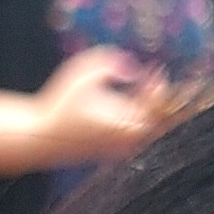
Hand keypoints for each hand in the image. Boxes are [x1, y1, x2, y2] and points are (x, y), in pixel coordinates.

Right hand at [31, 45, 174, 167]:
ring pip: (150, 128)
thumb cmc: (60, 104)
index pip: (159, 106)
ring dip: (154, 108)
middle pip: (161, 121)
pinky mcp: (114, 150)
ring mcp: (123, 148)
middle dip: (167, 100)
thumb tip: (133, 69)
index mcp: (127, 123)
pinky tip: (136, 98)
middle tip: (171, 82)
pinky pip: (138, 133)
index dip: (162, 86)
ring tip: (153, 86)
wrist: (42, 136)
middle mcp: (129, 140)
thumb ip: (111, 64)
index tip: (158, 68)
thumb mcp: (83, 72)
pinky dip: (143, 116)